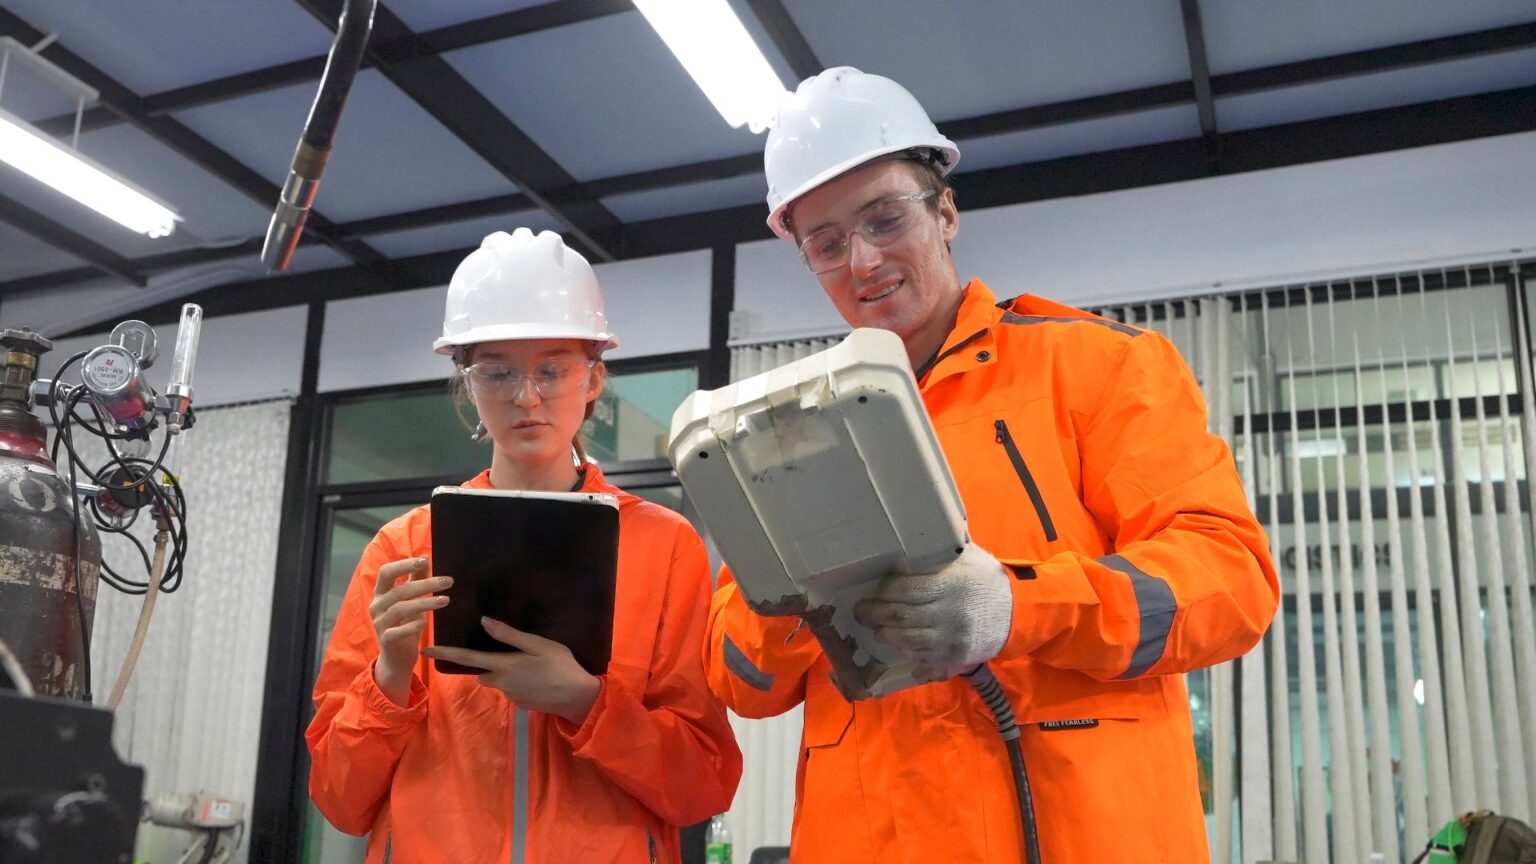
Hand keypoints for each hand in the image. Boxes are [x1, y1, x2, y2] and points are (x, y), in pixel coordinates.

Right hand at [370, 557, 451, 705]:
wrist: (397, 657)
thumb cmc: (405, 624)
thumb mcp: (410, 600)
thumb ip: (415, 579)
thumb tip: (425, 557)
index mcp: (381, 593)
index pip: (386, 572)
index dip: (403, 564)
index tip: (425, 560)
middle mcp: (377, 606)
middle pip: (399, 590)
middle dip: (424, 584)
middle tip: (448, 581)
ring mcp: (379, 623)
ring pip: (400, 609)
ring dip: (424, 603)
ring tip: (446, 600)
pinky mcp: (385, 640)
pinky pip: (397, 631)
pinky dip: (411, 626)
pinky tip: (425, 623)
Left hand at [423, 617, 600, 723]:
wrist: (578, 697)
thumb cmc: (561, 666)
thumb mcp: (538, 645)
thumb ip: (510, 636)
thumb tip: (484, 621)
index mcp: (504, 666)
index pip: (467, 659)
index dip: (446, 654)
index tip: (426, 650)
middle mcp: (502, 683)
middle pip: (483, 671)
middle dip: (487, 663)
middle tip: (509, 651)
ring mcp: (511, 696)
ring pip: (498, 680)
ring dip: (505, 671)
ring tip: (530, 663)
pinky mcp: (520, 704)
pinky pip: (512, 689)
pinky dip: (519, 681)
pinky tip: (537, 676)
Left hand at [853, 542, 1012, 680]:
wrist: (1018, 613)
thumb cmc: (988, 581)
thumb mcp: (971, 557)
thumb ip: (946, 543)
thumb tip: (928, 514)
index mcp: (950, 584)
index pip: (905, 589)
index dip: (885, 591)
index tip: (877, 589)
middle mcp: (949, 613)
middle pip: (900, 617)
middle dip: (874, 615)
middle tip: (862, 612)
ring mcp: (952, 638)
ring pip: (908, 641)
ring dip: (887, 635)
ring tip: (878, 629)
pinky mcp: (955, 657)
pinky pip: (925, 660)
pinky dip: (909, 655)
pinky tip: (901, 648)